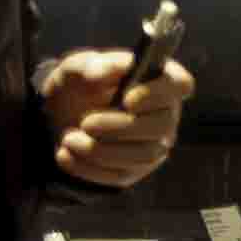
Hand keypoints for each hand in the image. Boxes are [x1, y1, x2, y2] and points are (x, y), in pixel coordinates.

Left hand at [46, 50, 188, 190]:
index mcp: (160, 79)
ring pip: (143, 155)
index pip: (180, 85)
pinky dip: (89, 168)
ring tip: (68, 140)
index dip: (158, 94)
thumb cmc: (80, 84)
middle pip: (161, 125)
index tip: (128, 99)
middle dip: (121, 127)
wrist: (60, 116)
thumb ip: (90, 65)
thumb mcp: (78, 68)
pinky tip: (65, 155)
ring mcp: (154, 143)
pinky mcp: (134, 169)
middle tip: (86, 123)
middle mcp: (166, 112)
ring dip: (102, 151)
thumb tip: (102, 72)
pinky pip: (120, 175)